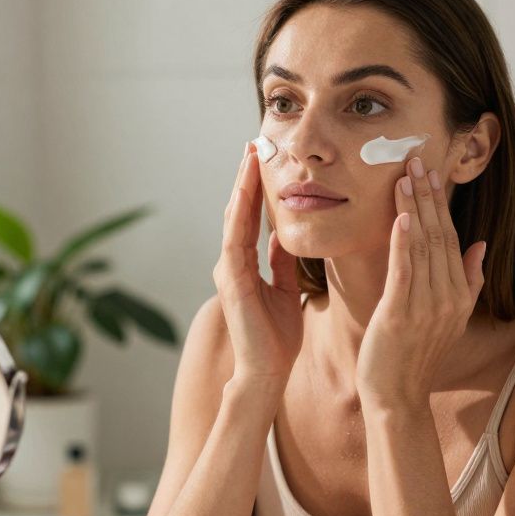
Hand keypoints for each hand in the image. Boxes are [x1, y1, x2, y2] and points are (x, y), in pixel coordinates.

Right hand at [213, 142, 303, 382]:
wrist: (266, 371)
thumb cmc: (276, 338)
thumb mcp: (286, 290)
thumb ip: (281, 263)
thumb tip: (282, 236)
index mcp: (245, 265)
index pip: (250, 218)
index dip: (256, 188)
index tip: (264, 159)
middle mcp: (232, 263)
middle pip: (238, 210)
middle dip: (246, 177)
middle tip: (254, 143)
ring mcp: (228, 270)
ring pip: (234, 217)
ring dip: (241, 186)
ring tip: (250, 156)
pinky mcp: (231, 280)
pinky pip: (235, 238)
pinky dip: (240, 212)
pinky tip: (245, 191)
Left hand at [356, 157, 486, 406]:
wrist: (397, 397)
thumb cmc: (414, 355)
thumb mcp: (449, 318)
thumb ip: (467, 281)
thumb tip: (479, 245)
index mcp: (459, 295)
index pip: (452, 239)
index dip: (441, 205)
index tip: (432, 173)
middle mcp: (448, 298)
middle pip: (440, 236)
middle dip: (428, 196)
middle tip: (417, 159)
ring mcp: (426, 307)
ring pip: (422, 247)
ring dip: (414, 209)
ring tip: (405, 176)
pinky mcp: (400, 315)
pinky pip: (404, 272)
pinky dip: (403, 243)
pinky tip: (402, 217)